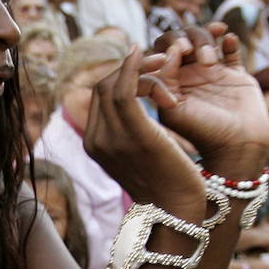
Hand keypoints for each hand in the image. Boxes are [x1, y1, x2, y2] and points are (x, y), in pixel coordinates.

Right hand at [85, 47, 204, 219]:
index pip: (99, 96)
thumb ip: (130, 132)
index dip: (122, 74)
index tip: (149, 67)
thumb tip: (134, 110)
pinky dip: (137, 69)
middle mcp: (96, 140)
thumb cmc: (165, 183)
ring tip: (166, 61)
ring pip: (115, 85)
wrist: (175, 212)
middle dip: (130, 66)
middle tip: (160, 58)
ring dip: (140, 66)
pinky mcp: (135, 135)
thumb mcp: (139, 154)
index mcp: (94, 144)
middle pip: (103, 86)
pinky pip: (127, 92)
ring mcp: (112, 139)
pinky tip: (155, 57)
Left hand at [146, 23, 268, 173]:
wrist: (238, 148)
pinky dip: (229, 40)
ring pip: (205, 39)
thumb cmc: (202, 134)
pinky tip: (228, 39)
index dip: (168, 45)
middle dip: (187, 37)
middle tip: (190, 49)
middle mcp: (188, 76)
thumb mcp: (173, 110)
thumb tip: (167, 53)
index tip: (179, 52)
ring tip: (211, 60)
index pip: (161, 51)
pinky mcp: (236, 74)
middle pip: (182, 39)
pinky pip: (231, 49)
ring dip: (205, 39)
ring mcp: (212, 74)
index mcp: (169, 83)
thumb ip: (163, 82)